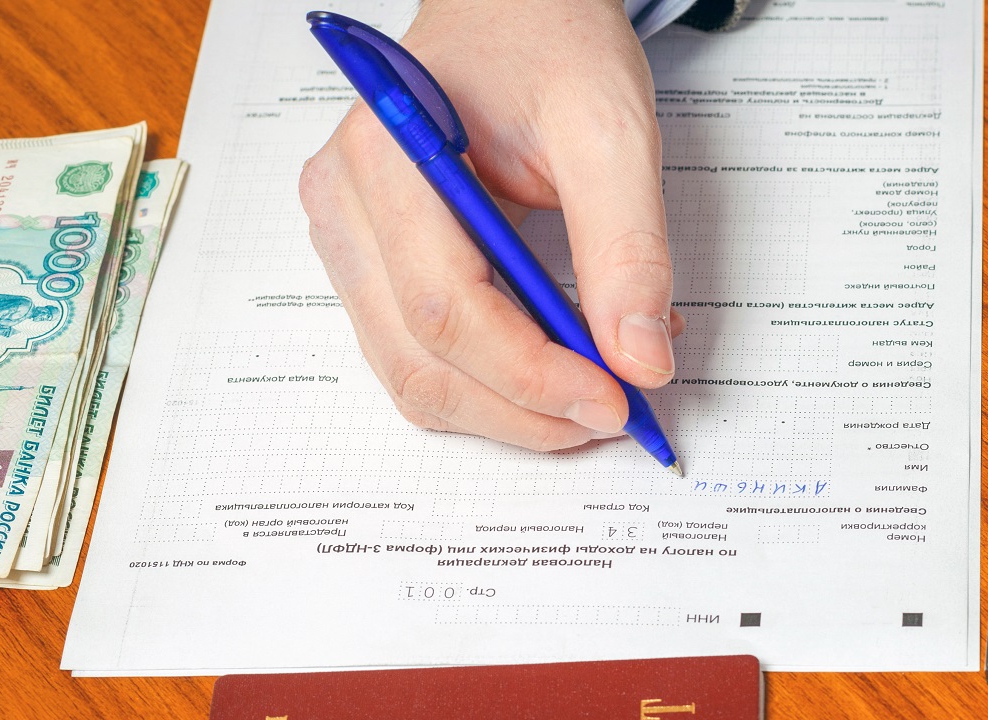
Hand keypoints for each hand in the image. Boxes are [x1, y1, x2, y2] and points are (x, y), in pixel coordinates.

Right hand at [299, 0, 681, 449]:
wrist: (514, 7)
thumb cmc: (549, 42)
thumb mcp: (610, 132)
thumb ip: (628, 250)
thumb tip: (641, 361)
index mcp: (387, 158)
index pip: (448, 310)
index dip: (534, 375)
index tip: (614, 398)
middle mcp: (346, 204)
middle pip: (422, 360)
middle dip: (525, 409)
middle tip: (614, 412)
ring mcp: (350, 239)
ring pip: (414, 375)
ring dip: (509, 409)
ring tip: (593, 392)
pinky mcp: (372, 263)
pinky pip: (418, 355)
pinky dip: (493, 383)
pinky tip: (557, 367)